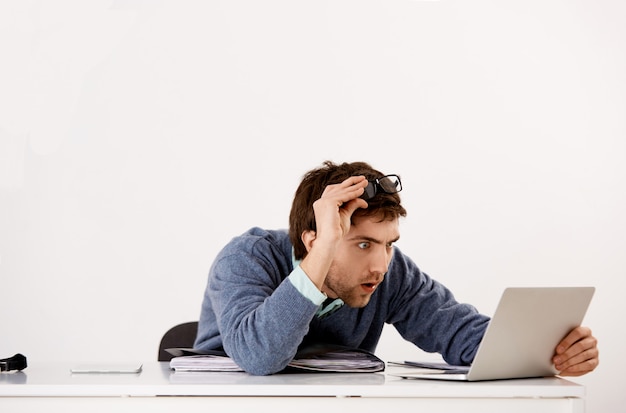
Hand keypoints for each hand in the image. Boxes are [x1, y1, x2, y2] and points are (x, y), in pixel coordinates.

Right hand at [300, 176, 367, 290]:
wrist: (329, 241)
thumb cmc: (335, 233)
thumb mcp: (345, 216)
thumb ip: (352, 205)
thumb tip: (362, 200)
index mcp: (321, 205)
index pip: (333, 190)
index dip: (345, 186)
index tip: (356, 183)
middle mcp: (320, 202)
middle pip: (338, 187)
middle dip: (351, 182)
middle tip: (363, 179)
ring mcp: (323, 202)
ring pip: (342, 190)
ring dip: (354, 186)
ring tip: (365, 183)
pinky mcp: (328, 203)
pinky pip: (344, 195)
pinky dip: (353, 193)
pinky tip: (361, 191)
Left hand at [553, 326, 598, 376]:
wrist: (575, 350)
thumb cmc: (568, 343)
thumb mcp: (564, 338)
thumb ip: (560, 340)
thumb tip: (549, 346)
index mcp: (585, 331)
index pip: (577, 333)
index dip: (567, 342)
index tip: (557, 350)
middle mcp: (592, 340)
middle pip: (580, 346)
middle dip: (566, 355)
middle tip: (556, 360)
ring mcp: (595, 351)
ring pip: (583, 356)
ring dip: (569, 362)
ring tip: (559, 366)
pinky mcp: (595, 362)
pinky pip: (587, 365)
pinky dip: (576, 368)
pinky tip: (567, 369)